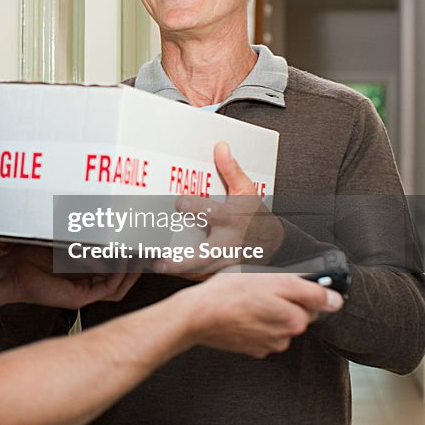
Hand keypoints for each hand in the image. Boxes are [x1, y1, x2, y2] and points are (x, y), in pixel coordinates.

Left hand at [0, 244, 138, 308]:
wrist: (11, 271)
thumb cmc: (30, 255)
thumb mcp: (64, 241)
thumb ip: (84, 239)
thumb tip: (107, 229)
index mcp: (84, 274)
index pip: (115, 270)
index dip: (130, 259)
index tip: (140, 244)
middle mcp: (87, 287)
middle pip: (122, 281)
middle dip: (138, 266)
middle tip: (148, 250)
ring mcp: (84, 294)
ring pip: (119, 287)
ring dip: (131, 270)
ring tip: (138, 253)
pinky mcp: (80, 298)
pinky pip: (107, 288)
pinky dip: (118, 273)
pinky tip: (122, 258)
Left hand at [157, 142, 283, 277]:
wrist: (272, 243)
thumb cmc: (255, 216)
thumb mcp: (247, 190)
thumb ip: (231, 169)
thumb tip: (220, 147)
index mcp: (232, 220)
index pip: (211, 213)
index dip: (192, 207)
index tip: (179, 202)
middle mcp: (227, 243)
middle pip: (202, 255)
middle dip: (181, 260)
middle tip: (160, 260)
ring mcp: (222, 262)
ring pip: (196, 272)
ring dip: (175, 270)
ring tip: (152, 264)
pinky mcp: (217, 272)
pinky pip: (196, 277)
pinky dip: (180, 274)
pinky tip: (162, 268)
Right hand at [177, 271, 343, 358]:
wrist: (196, 316)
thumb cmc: (229, 294)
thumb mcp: (272, 280)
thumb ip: (308, 291)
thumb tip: (335, 300)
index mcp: (295, 318)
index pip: (315, 301)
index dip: (301, 288)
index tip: (285, 284)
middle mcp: (285, 336)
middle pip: (296, 313)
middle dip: (284, 300)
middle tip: (260, 288)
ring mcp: (268, 344)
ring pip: (278, 323)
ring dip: (269, 312)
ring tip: (247, 301)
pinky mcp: (252, 349)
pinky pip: (262, 334)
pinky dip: (255, 324)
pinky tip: (241, 315)